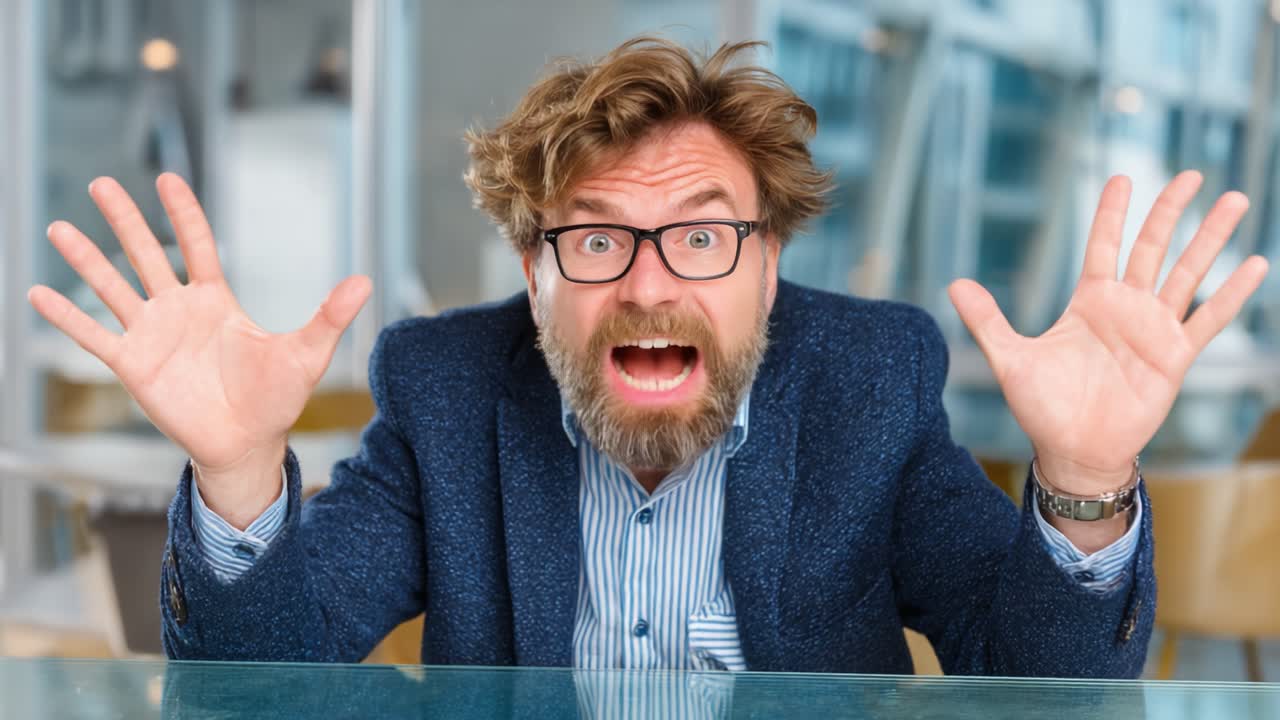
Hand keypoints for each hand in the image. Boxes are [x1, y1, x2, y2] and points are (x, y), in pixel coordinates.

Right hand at [28, 174, 370, 525]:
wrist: (248, 445)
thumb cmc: (277, 400)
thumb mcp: (307, 353)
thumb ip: (329, 316)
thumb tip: (366, 281)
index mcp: (217, 301)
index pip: (196, 245)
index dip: (183, 212)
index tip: (167, 178)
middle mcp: (179, 311)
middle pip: (146, 254)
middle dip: (125, 220)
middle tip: (102, 183)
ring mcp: (152, 336)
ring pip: (112, 288)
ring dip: (86, 260)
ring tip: (58, 228)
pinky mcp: (133, 366)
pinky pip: (93, 336)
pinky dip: (65, 317)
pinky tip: (36, 294)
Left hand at [949, 172, 1268, 494]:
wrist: (1074, 450)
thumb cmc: (1042, 407)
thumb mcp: (1009, 359)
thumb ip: (987, 320)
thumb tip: (954, 284)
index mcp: (1089, 302)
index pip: (1103, 245)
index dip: (1111, 213)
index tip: (1122, 177)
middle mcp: (1125, 308)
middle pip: (1152, 248)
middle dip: (1170, 211)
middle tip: (1192, 175)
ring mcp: (1154, 329)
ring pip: (1187, 273)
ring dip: (1210, 238)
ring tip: (1233, 200)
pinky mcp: (1175, 356)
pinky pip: (1208, 319)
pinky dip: (1231, 293)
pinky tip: (1254, 264)